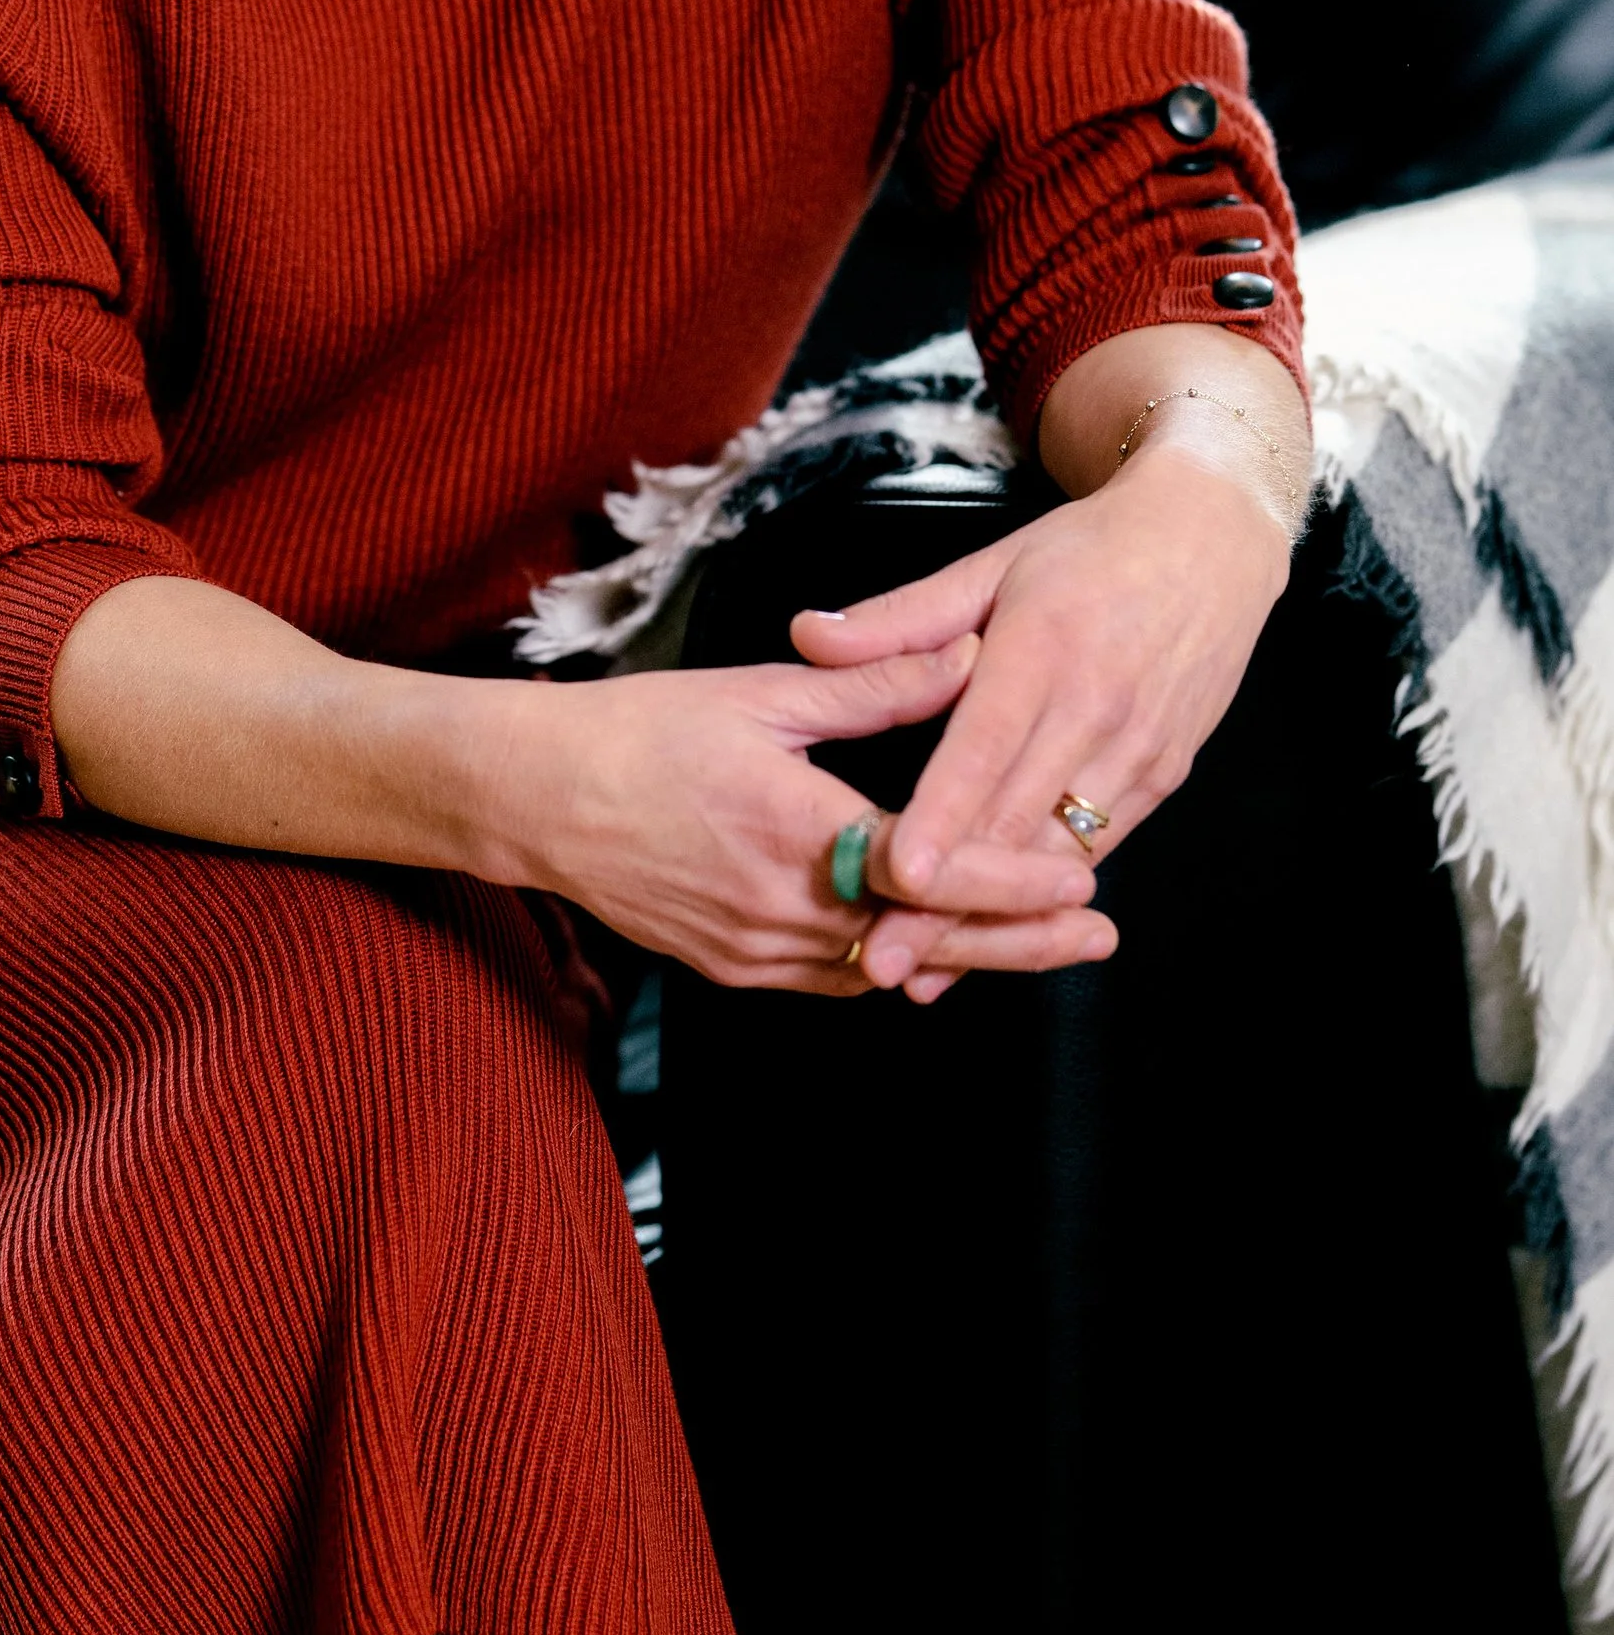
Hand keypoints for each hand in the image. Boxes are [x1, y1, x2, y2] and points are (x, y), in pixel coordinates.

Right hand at [490, 644, 1111, 995]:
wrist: (536, 799)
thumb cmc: (639, 732)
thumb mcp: (760, 693)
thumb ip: (875, 684)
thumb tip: (969, 657)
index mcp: (789, 829)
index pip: (924, 870)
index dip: (1007, 883)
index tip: (1078, 881)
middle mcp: (776, 907)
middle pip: (923, 940)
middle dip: (1019, 941)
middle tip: (1098, 937)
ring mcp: (753, 949)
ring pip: (885, 968)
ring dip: (966, 958)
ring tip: (1046, 944)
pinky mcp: (735, 967)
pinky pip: (835, 977)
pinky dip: (895, 963)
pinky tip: (940, 948)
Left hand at [789, 442, 1286, 998]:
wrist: (1211, 542)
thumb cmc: (1089, 552)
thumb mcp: (991, 564)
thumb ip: (899, 618)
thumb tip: (807, 636)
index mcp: (1043, 649)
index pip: (985, 747)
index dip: (945, 816)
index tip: (901, 873)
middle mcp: (1096, 707)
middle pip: (1015, 821)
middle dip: (950, 900)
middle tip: (884, 957)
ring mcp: (1138, 748)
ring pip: (1061, 852)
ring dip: (997, 918)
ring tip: (928, 971)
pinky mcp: (1164, 775)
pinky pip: (1102, 848)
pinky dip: (1048, 896)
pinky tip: (1000, 935)